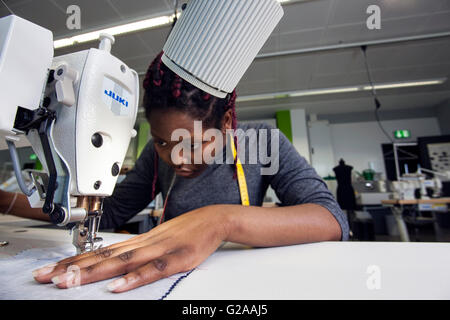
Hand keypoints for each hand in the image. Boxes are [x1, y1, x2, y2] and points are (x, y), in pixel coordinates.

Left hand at [32, 205, 229, 292]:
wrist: (213, 219)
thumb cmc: (185, 231)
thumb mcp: (157, 240)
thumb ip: (136, 252)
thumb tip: (113, 264)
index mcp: (138, 242)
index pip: (100, 252)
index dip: (75, 262)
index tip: (52, 270)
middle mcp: (143, 244)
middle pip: (104, 257)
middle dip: (74, 268)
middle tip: (47, 277)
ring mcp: (159, 250)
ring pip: (122, 262)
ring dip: (94, 272)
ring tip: (69, 281)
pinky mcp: (177, 258)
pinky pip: (153, 269)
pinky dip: (135, 278)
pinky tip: (118, 286)